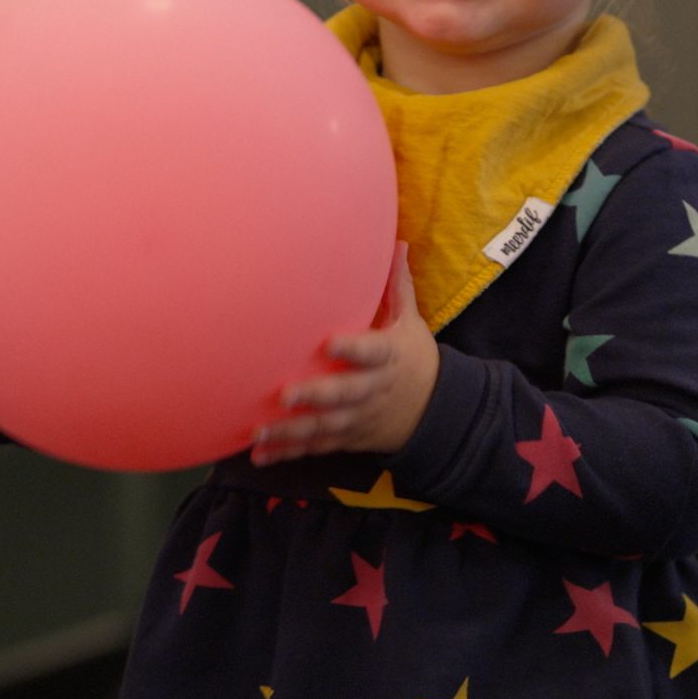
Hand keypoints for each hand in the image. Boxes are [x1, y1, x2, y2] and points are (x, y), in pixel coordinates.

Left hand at [248, 242, 437, 465]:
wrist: (437, 413)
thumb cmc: (414, 358)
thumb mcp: (412, 323)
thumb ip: (397, 287)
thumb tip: (397, 243)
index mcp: (388, 358)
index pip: (372, 352)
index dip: (353, 349)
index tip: (329, 343)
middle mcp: (372, 391)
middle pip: (345, 395)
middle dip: (317, 396)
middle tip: (286, 395)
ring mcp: (358, 418)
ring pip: (325, 427)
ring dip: (292, 432)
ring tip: (260, 431)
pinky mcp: (347, 438)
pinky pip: (316, 447)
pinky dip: (288, 453)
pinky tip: (259, 455)